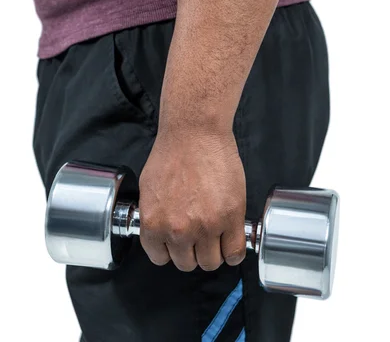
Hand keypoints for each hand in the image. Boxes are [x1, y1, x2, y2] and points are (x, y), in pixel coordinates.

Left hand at [138, 127, 245, 271]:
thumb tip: (161, 233)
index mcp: (154, 223)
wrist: (195, 132)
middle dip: (192, 250)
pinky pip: (234, 253)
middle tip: (198, 234)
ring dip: (213, 251)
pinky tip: (231, 239)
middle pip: (187, 263)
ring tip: (215, 233)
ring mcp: (207, 226)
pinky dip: (234, 252)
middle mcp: (179, 230)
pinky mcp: (231, 217)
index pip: (160, 258)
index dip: (170, 248)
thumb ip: (155, 217)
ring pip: (211, 262)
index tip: (178, 242)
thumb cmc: (173, 152)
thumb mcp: (150, 189)